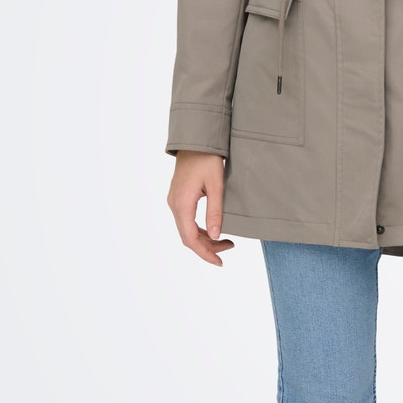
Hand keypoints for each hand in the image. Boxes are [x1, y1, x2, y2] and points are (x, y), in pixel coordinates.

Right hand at [168, 151, 235, 265]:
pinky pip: (186, 220)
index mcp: (182, 204)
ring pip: (187, 229)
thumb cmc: (207, 159)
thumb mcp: (217, 186)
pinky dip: (199, 229)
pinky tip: (213, 229)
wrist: (196, 140)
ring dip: (204, 238)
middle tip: (229, 249)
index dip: (204, 253)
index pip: (190, 238)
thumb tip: (216, 236)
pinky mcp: (178, 197)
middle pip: (188, 236)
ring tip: (226, 241)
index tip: (219, 262)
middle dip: (207, 247)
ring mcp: (174, 201)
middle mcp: (174, 205)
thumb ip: (215, 212)